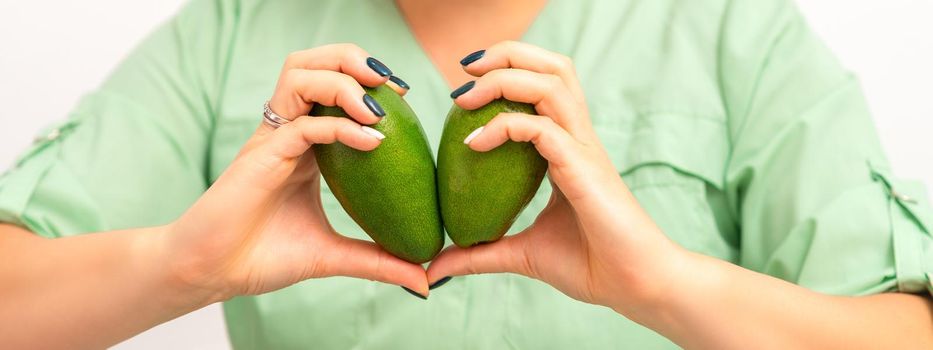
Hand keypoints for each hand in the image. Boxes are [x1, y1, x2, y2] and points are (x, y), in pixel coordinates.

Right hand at [161, 44, 426, 301]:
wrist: (214, 274)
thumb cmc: (262, 257)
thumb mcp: (332, 256)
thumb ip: (377, 261)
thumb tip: (424, 281)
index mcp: (304, 145)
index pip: (332, 88)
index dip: (368, 82)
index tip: (406, 99)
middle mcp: (288, 132)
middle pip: (313, 65)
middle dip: (354, 61)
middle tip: (394, 87)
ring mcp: (273, 140)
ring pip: (301, 76)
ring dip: (343, 81)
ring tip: (379, 107)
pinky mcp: (262, 156)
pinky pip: (303, 125)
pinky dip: (339, 127)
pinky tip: (372, 141)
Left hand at [427, 41, 689, 316]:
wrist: (634, 287)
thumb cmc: (590, 266)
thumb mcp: (521, 255)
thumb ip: (479, 254)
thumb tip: (436, 267)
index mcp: (568, 148)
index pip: (543, 87)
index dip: (505, 74)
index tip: (462, 94)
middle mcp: (578, 138)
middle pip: (552, 67)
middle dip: (507, 54)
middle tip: (464, 70)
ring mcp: (583, 148)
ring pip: (551, 82)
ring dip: (503, 78)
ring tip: (464, 96)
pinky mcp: (583, 166)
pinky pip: (541, 128)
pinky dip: (504, 126)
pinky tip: (474, 144)